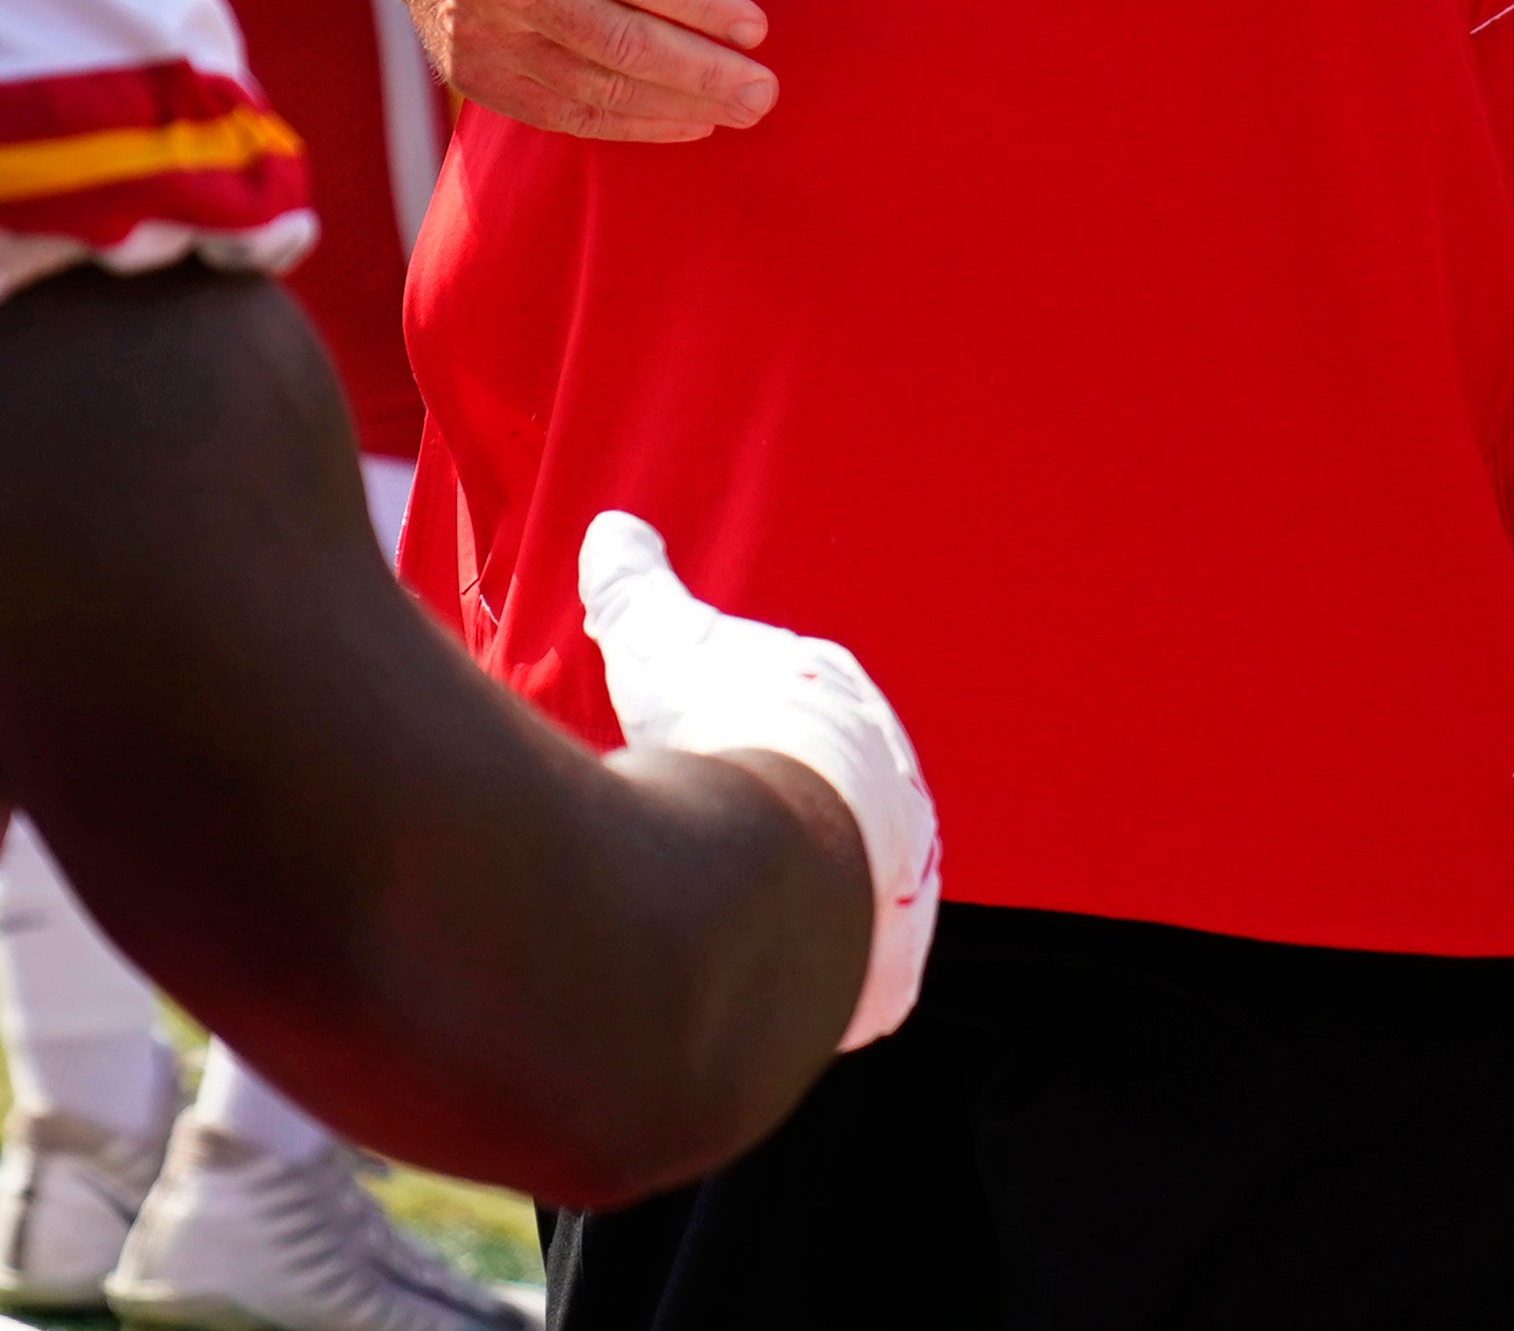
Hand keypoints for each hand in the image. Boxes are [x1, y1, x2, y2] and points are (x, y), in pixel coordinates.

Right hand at [363, 0, 771, 139]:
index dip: (695, 2)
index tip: (757, 27)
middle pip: (615, 38)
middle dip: (699, 70)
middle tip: (764, 90)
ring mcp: (479, 32)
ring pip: (592, 86)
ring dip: (675, 106)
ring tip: (742, 109)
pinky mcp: (472, 73)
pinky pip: (562, 113)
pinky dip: (629, 126)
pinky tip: (687, 121)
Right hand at [580, 511, 937, 1048]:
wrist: (778, 855)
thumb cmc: (721, 733)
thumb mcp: (660, 641)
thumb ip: (637, 588)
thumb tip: (613, 531)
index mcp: (856, 716)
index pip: (820, 716)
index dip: (764, 724)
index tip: (719, 739)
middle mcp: (900, 802)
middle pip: (842, 810)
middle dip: (789, 818)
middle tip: (719, 831)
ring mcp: (900, 893)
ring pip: (854, 895)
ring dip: (801, 903)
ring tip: (726, 913)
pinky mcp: (884, 979)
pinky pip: (855, 979)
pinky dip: (811, 981)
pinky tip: (756, 982)